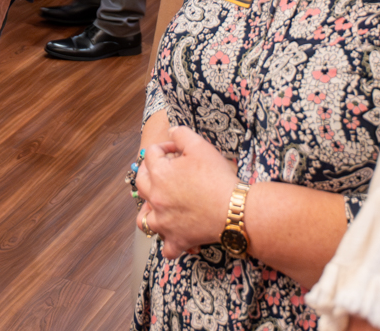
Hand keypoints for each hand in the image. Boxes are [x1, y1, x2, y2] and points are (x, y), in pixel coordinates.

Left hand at [135, 126, 239, 259]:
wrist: (237, 210)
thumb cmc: (219, 178)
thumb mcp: (200, 147)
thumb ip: (181, 134)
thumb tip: (171, 131)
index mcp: (158, 174)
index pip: (152, 154)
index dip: (165, 147)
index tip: (178, 149)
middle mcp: (156, 198)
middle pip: (142, 182)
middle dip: (150, 172)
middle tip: (166, 170)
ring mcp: (164, 221)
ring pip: (144, 218)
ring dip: (149, 210)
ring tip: (159, 205)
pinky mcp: (178, 239)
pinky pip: (167, 248)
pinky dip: (168, 243)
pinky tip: (174, 236)